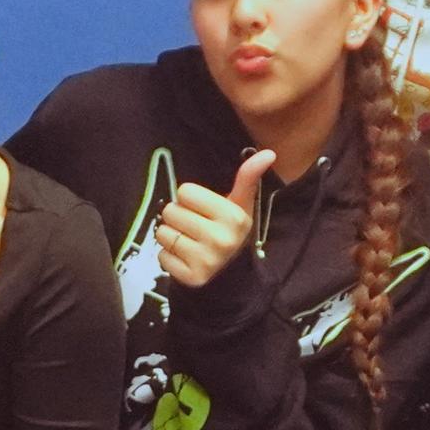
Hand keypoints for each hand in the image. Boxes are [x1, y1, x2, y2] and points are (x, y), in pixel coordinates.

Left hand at [154, 149, 275, 290]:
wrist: (230, 274)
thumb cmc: (229, 231)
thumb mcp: (240, 205)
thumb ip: (248, 177)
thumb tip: (268, 152)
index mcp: (232, 216)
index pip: (184, 191)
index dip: (191, 199)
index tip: (203, 210)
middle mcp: (220, 239)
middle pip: (170, 211)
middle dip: (179, 217)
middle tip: (194, 227)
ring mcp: (205, 260)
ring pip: (163, 233)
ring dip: (171, 236)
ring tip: (188, 242)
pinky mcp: (190, 277)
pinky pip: (161, 256)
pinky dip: (169, 257)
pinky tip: (184, 258)